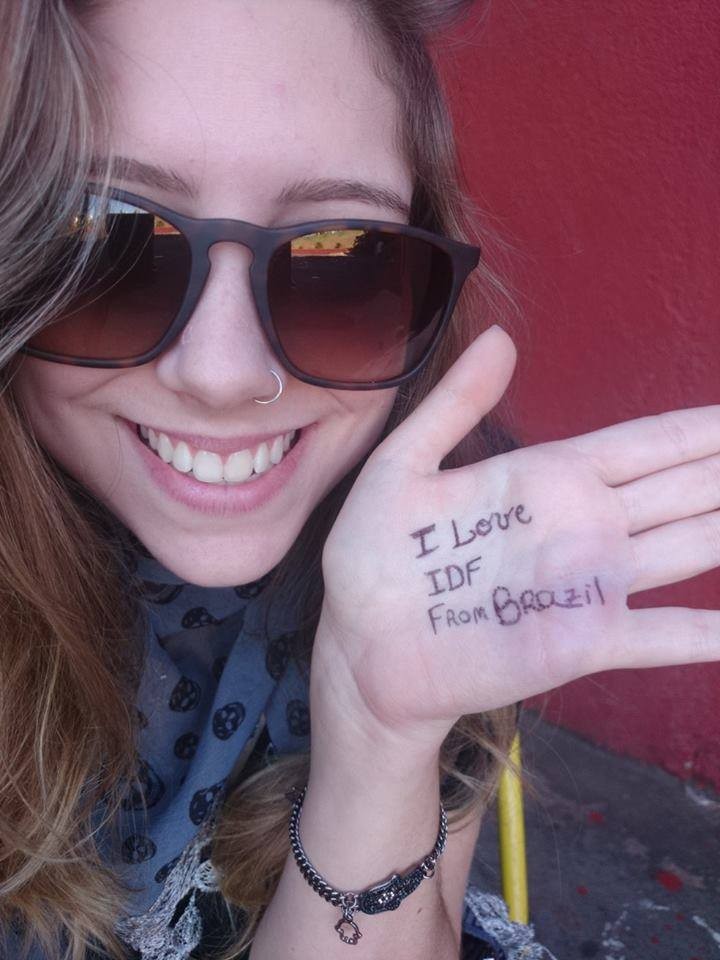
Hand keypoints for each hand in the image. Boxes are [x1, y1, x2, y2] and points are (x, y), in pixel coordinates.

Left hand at [316, 324, 719, 744]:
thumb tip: (503, 338)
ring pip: (693, 548)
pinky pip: (663, 635)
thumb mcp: (403, 466)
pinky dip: (711, 633)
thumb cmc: (374, 558)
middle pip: (688, 488)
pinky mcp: (582, 642)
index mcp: (548, 478)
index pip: (648, 443)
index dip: (704, 428)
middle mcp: (584, 526)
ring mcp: (589, 585)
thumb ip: (455, 406)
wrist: (361, 649)